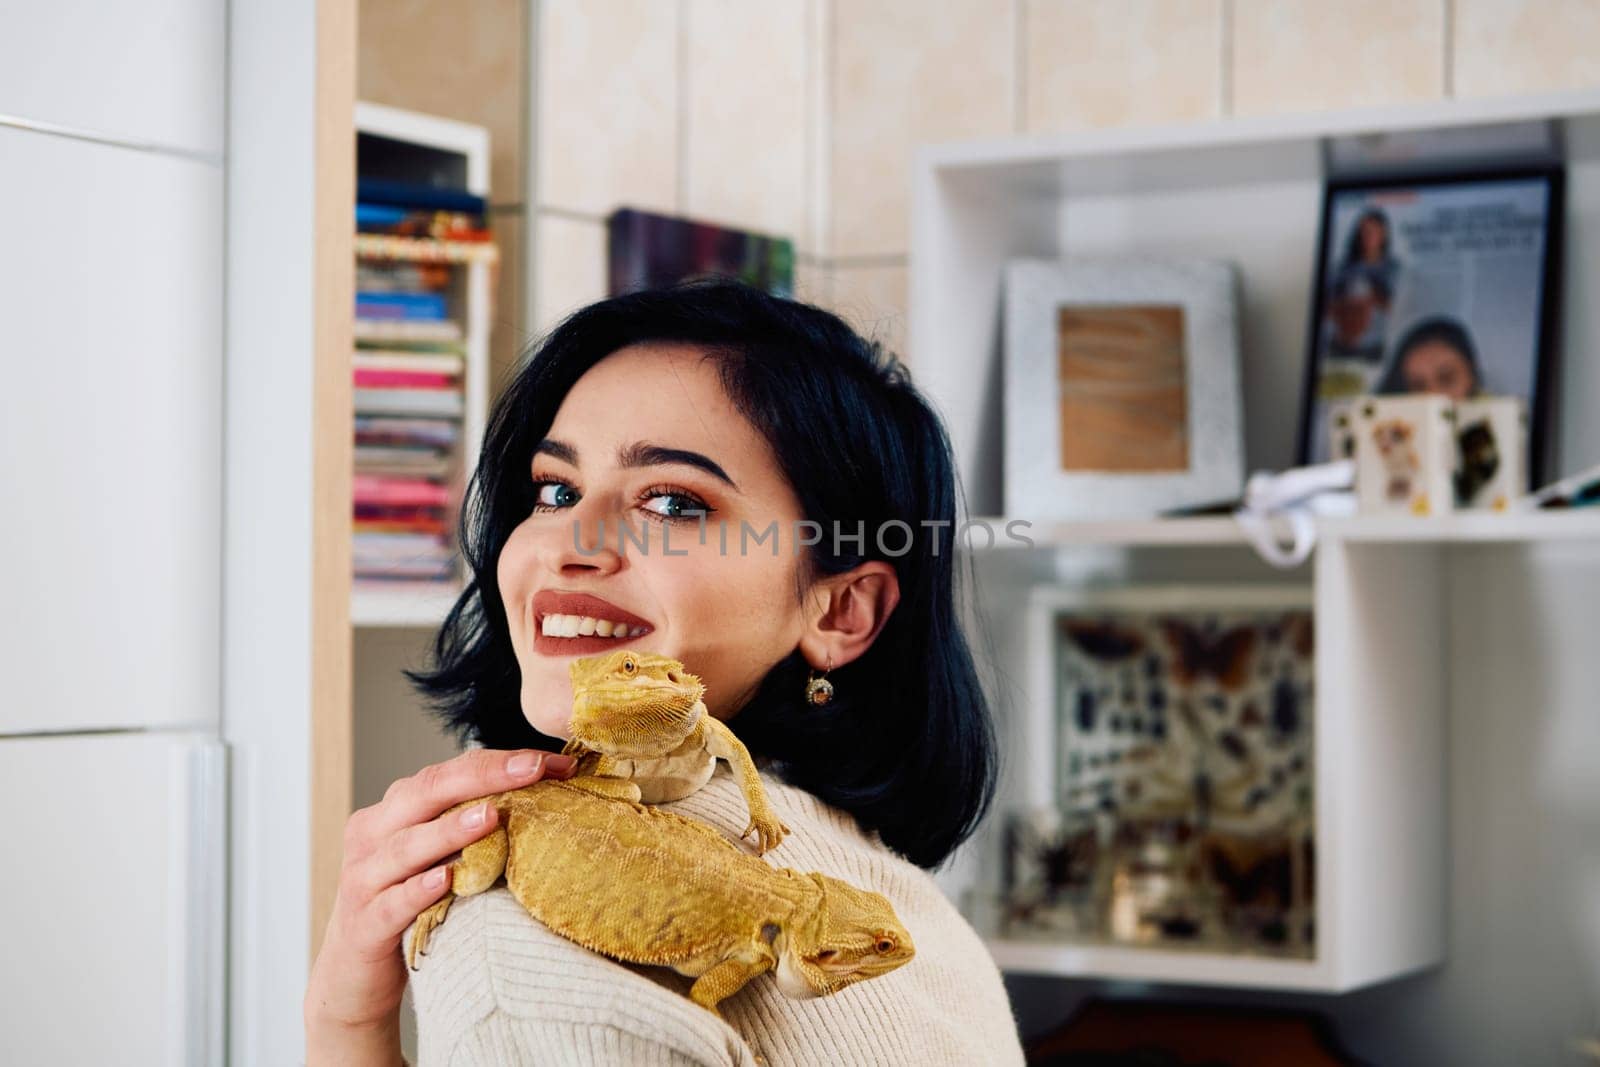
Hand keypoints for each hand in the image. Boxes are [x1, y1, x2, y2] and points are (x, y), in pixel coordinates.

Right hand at [304, 747, 575, 1062]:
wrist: (355, 977)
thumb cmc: (410, 904)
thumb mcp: (438, 856)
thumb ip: (470, 825)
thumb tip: (544, 795)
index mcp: (395, 810)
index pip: (448, 772)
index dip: (499, 762)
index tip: (552, 762)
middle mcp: (373, 834)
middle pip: (426, 793)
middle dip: (483, 776)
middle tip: (532, 768)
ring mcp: (364, 879)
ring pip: (406, 846)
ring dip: (449, 830)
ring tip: (491, 816)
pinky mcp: (364, 925)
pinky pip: (392, 903)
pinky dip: (418, 890)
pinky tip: (445, 880)